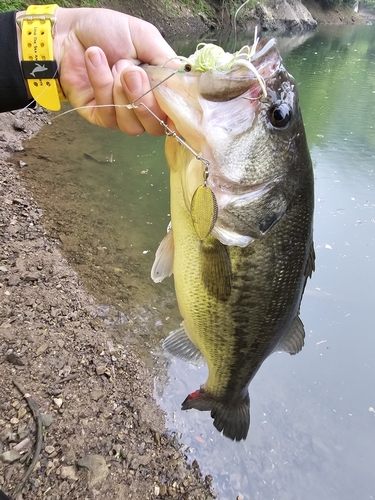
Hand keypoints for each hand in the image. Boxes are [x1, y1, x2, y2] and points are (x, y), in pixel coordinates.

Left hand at [54, 8, 176, 134]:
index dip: (178, 114)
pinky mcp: (100, 117)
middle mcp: (144, 106)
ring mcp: (122, 115)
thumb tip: (186, 82)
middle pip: (156, 127)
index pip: (176, 115)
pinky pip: (108, 113)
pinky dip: (102, 83)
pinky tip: (96, 59)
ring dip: (122, 93)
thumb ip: (166, 62)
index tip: (173, 100)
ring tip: (114, 64)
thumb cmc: (108, 32)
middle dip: (145, 99)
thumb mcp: (145, 38)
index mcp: (160, 89)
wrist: (70, 31)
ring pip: (132, 126)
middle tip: (132, 72)